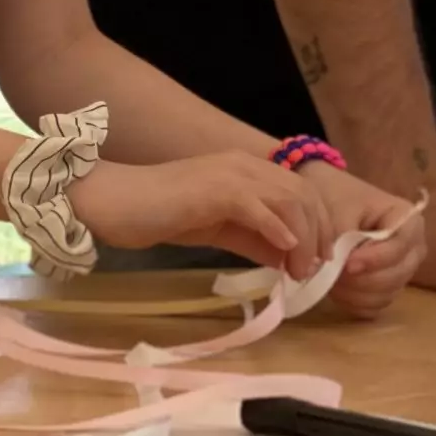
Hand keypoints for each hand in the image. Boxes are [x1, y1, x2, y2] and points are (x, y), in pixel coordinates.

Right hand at [71, 154, 335, 280]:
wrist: (116, 202)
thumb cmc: (160, 214)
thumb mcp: (218, 229)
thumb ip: (253, 239)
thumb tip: (288, 258)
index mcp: (246, 169)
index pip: (300, 191)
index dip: (318, 226)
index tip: (318, 262)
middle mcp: (244, 164)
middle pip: (303, 194)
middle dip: (318, 234)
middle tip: (314, 271)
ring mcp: (229, 173)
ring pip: (288, 200)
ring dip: (302, 238)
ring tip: (299, 271)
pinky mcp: (214, 189)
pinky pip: (258, 206)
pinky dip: (277, 229)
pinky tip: (284, 253)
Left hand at [305, 168, 423, 318]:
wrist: (320, 202)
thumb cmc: (332, 198)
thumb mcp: (336, 212)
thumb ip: (342, 241)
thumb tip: (338, 270)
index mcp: (408, 219)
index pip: (402, 245)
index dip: (376, 258)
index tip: (348, 263)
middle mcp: (412, 248)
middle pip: (398, 274)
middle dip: (363, 278)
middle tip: (334, 272)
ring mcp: (401, 271)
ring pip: (387, 294)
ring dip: (355, 292)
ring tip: (331, 277)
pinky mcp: (385, 289)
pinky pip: (376, 306)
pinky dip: (354, 302)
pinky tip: (336, 289)